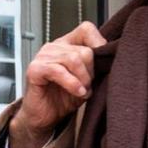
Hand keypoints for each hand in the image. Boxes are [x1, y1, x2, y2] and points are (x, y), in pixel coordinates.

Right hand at [8, 21, 105, 147]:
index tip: (103, 62)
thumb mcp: (86, 80)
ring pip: (73, 59)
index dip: (98, 43)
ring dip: (82, 79)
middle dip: (91, 72)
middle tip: (89, 86)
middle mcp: (54, 47)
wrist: (45, 118)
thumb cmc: (63, 99)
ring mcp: (42, 56)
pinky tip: (77, 92)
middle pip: (84, 50)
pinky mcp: (34, 69)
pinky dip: (71, 83)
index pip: (86, 29)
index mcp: (66, 45)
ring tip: (82, 91)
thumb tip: (112, 57)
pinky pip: (58, 71)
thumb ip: (95, 66)